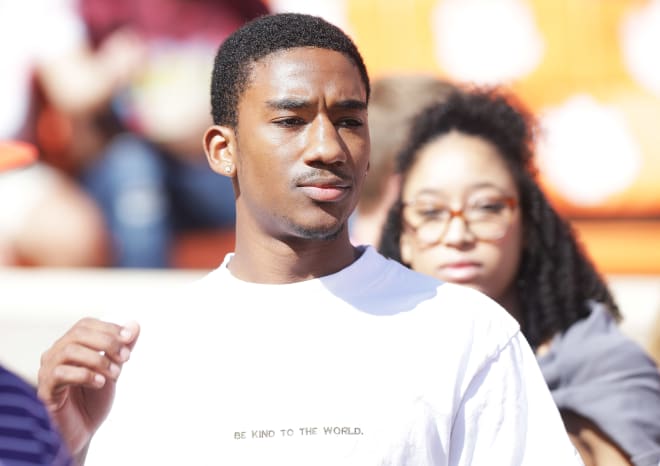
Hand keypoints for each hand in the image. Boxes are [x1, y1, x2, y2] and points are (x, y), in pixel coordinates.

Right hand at [37, 318, 139, 454]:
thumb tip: (135, 325)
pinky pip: (60, 374)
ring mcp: (47, 371)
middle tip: (125, 357)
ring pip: (69, 351)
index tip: (129, 338)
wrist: (83, 430)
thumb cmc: (94, 399)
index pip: (85, 324)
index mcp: (70, 346)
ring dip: (98, 360)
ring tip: (115, 374)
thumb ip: (122, 348)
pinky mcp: (45, 390)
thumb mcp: (114, 369)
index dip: (109, 328)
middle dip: (107, 342)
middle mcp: (55, 354)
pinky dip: (85, 375)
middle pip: (78, 334)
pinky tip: (100, 383)